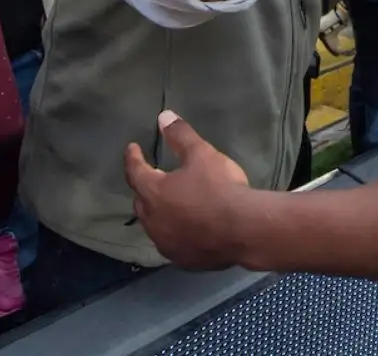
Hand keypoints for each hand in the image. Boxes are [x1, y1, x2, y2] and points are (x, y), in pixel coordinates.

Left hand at [125, 111, 249, 269]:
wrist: (245, 230)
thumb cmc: (219, 187)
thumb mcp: (201, 154)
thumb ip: (180, 135)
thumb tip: (164, 117)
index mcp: (153, 193)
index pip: (135, 172)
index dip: (133, 158)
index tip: (133, 148)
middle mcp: (153, 221)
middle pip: (140, 201)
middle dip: (144, 188)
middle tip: (153, 176)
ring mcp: (167, 244)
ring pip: (154, 225)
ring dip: (158, 213)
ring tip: (168, 204)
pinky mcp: (183, 259)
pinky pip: (171, 242)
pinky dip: (173, 232)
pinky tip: (184, 229)